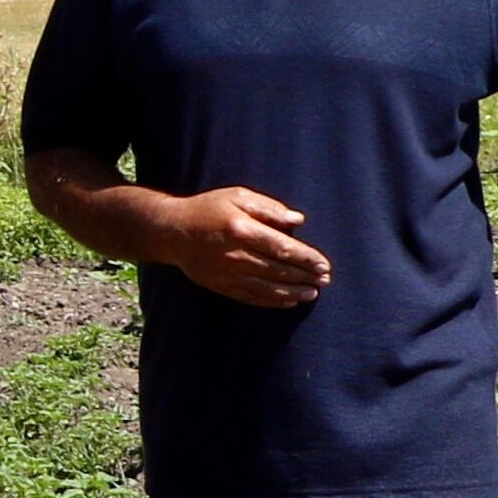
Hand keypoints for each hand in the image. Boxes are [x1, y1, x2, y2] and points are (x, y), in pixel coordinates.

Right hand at [156, 186, 331, 308]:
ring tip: (312, 294)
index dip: (306, 258)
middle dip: (305, 277)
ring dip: (293, 293)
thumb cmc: (208, 208)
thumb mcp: (237, 196)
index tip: (323, 264)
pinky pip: (252, 297)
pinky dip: (272, 301)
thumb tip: (298, 220)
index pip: (282, 247)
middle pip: (278, 270)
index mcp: (242, 229)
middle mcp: (236, 255)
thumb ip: (269, 208)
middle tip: (325, 280)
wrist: (173, 231)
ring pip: (267, 288)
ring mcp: (228, 273)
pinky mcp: (221, 286)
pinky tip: (289, 302)